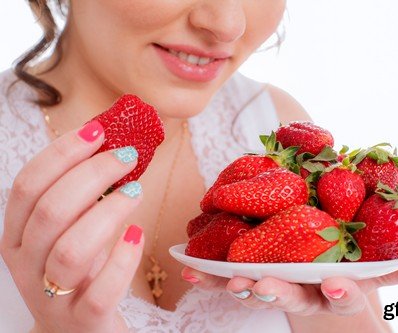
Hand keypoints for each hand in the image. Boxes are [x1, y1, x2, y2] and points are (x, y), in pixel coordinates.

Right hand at [0, 121, 143, 332]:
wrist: (76, 332)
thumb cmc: (78, 271)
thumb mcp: (67, 231)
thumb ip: (79, 197)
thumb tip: (112, 146)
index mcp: (15, 236)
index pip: (27, 186)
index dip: (61, 153)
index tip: (98, 130)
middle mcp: (25, 265)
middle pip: (50, 211)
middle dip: (92, 175)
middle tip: (127, 156)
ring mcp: (51, 296)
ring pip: (72, 249)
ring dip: (107, 212)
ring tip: (136, 192)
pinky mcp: (82, 321)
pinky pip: (101, 291)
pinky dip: (123, 259)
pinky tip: (137, 234)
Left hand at [181, 241, 397, 316]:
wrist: (323, 285)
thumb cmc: (352, 275)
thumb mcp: (382, 272)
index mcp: (337, 290)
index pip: (342, 296)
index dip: (341, 292)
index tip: (336, 284)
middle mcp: (306, 293)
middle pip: (292, 298)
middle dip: (278, 293)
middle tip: (263, 287)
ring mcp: (280, 287)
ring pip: (259, 291)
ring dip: (241, 286)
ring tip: (227, 279)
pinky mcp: (255, 279)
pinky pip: (230, 279)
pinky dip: (210, 275)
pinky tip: (189, 266)